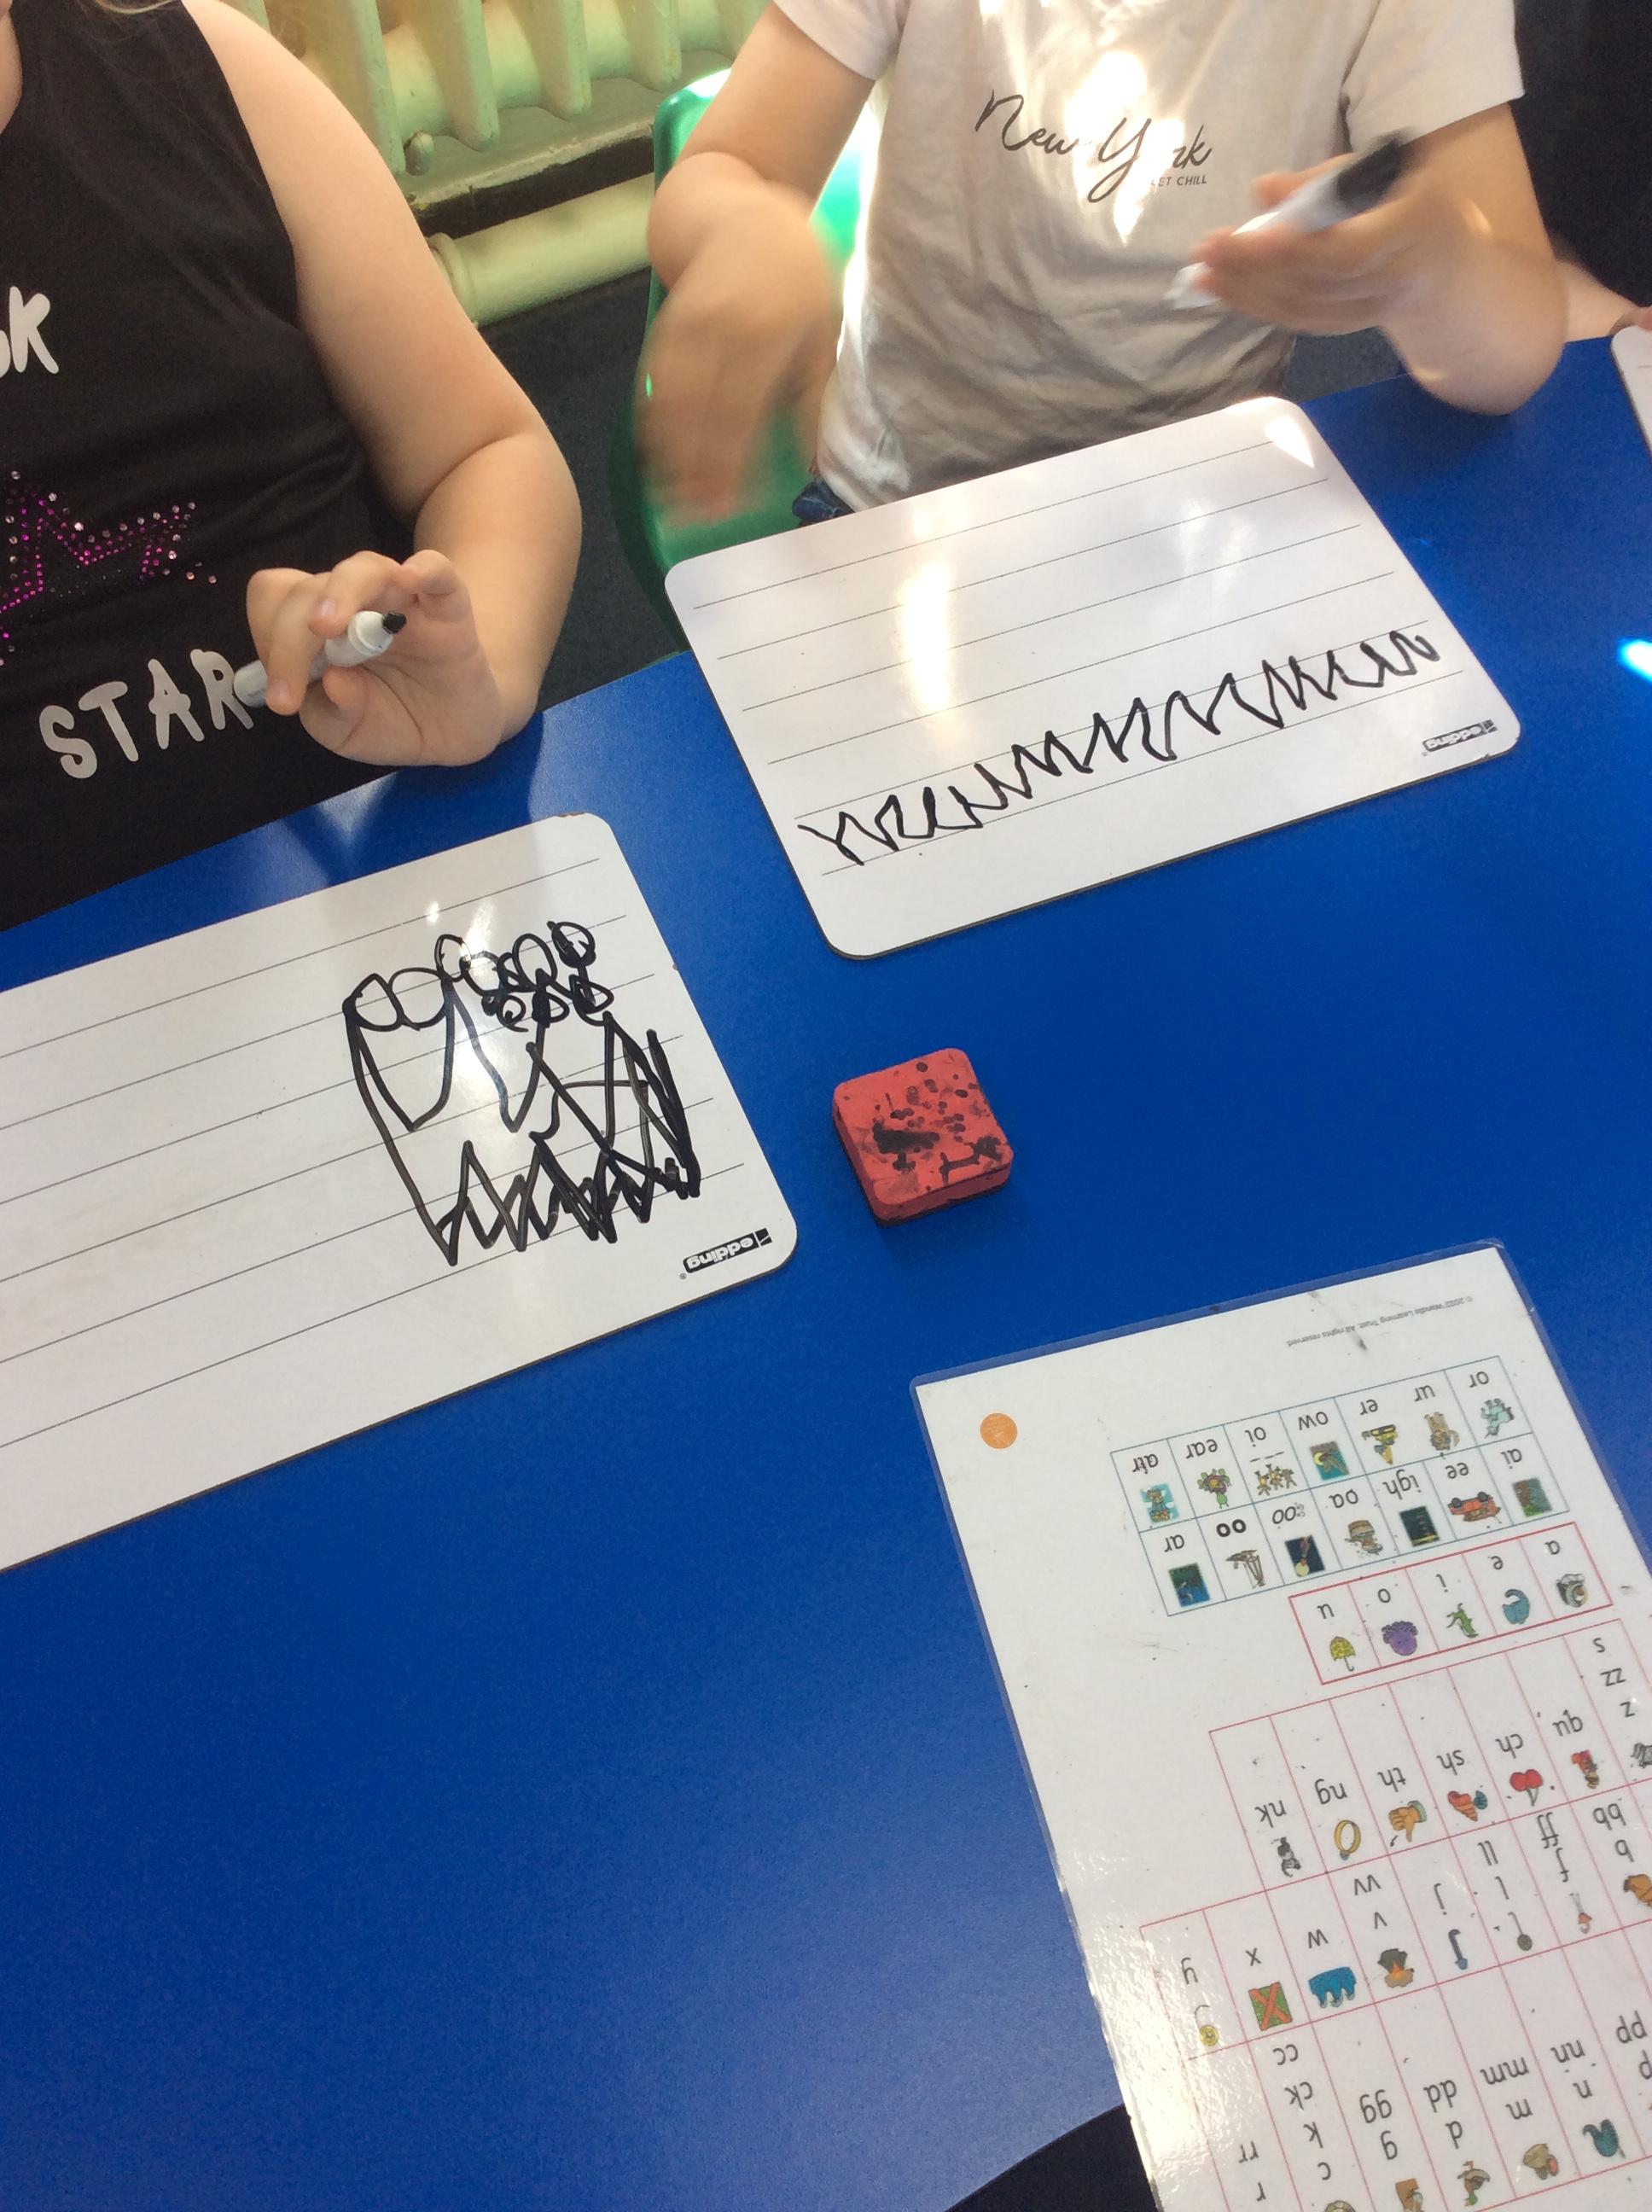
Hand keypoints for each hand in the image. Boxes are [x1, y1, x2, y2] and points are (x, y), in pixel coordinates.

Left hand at [245, 548, 506, 765]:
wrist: (455, 731)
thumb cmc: (391, 720)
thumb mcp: (347, 734)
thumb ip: (329, 715)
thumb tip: (333, 680)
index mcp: (317, 626)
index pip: (274, 600)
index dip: (267, 636)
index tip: (283, 694)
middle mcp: (353, 602)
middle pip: (307, 589)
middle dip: (287, 638)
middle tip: (289, 698)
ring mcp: (400, 599)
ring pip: (363, 569)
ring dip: (339, 593)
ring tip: (326, 628)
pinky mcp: (448, 606)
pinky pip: (437, 570)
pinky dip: (424, 568)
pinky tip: (412, 578)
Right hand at [639, 196, 838, 519]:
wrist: (734, 212)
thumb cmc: (795, 274)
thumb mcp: (822, 328)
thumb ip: (812, 396)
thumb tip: (811, 464)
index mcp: (767, 328)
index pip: (742, 411)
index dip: (730, 464)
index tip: (729, 509)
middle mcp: (719, 326)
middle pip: (699, 412)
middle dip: (694, 471)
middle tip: (695, 520)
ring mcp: (685, 323)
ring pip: (668, 401)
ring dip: (667, 456)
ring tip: (673, 503)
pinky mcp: (664, 325)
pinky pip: (652, 383)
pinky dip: (652, 424)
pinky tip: (657, 459)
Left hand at [1192, 160, 1471, 336]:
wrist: (1451, 265)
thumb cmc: (1407, 199)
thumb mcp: (1382, 172)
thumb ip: (1325, 179)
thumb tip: (1263, 189)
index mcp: (1414, 223)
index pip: (1351, 250)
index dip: (1299, 249)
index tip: (1253, 235)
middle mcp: (1397, 275)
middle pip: (1320, 282)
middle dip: (1258, 267)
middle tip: (1207, 249)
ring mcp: (1376, 309)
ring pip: (1306, 308)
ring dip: (1248, 292)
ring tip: (1202, 273)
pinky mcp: (1353, 326)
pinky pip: (1302, 320)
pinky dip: (1260, 306)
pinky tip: (1224, 290)